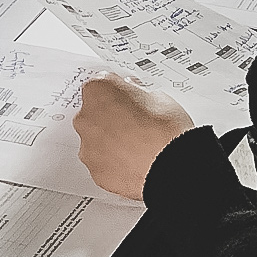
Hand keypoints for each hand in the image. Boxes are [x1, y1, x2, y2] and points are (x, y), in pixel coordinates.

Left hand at [74, 73, 194, 199]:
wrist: (171, 166)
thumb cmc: (165, 130)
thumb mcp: (159, 96)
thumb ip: (139, 93)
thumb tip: (139, 98)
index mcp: (98, 90)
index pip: (102, 84)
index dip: (118, 92)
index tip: (128, 97)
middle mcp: (86, 118)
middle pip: (94, 113)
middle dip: (112, 117)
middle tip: (137, 123)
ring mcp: (88, 146)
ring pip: (96, 141)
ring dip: (111, 142)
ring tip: (138, 146)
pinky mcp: (96, 172)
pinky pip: (103, 164)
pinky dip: (114, 163)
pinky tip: (134, 162)